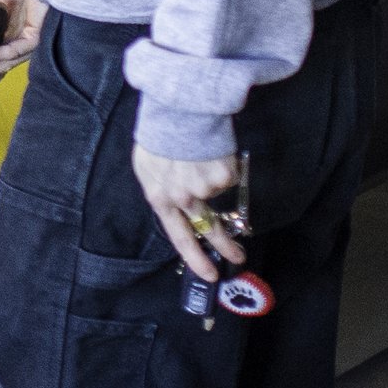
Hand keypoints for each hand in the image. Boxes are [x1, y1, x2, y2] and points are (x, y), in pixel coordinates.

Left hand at [134, 144, 247, 283]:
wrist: (176, 113)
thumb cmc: (158, 138)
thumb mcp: (148, 168)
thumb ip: (162, 190)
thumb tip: (178, 204)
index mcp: (161, 199)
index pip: (179, 236)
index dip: (195, 258)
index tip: (210, 274)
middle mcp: (183, 199)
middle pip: (209, 228)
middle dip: (226, 246)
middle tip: (238, 257)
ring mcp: (204, 188)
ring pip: (217, 191)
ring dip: (213, 177)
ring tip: (200, 157)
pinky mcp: (223, 176)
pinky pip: (229, 176)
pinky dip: (223, 165)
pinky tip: (210, 151)